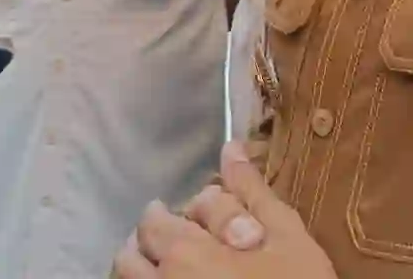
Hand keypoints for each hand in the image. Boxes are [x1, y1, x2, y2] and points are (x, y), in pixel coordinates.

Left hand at [114, 142, 335, 278]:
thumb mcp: (285, 235)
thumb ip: (251, 191)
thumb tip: (230, 147)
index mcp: (185, 251)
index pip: (169, 212)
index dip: (195, 209)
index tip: (214, 217)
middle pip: (136, 244)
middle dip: (160, 230)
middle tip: (192, 237)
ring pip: (127, 273)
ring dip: (144, 261)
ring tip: (178, 262)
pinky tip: (176, 278)